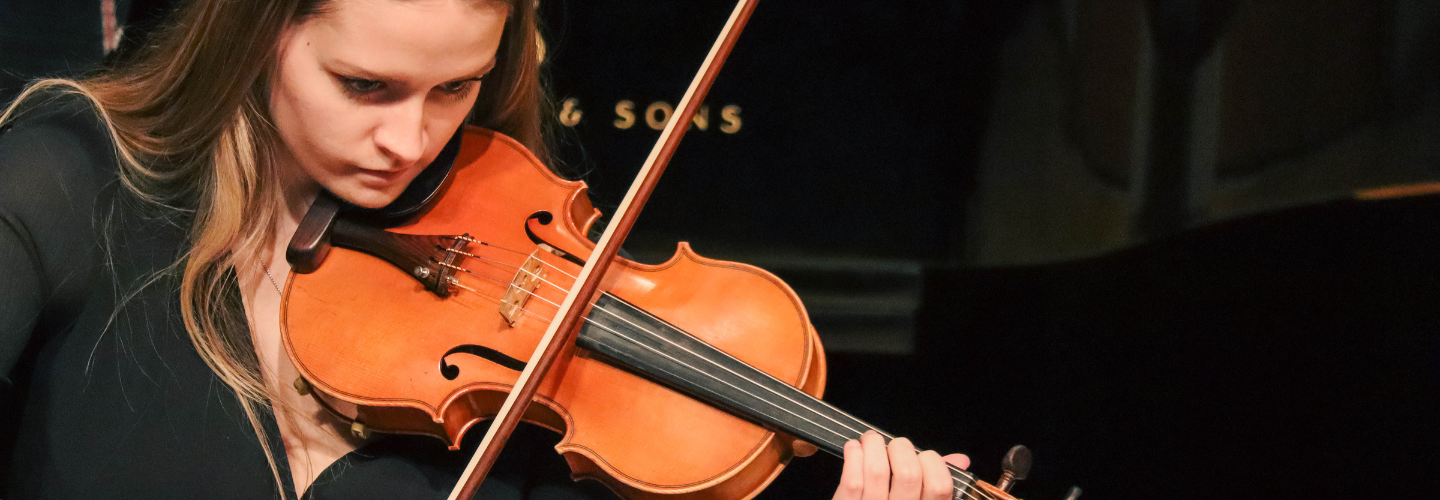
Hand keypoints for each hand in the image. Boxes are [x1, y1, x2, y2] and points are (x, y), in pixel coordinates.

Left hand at [832, 431, 969, 499]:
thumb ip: (939, 484)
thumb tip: (959, 459)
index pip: (939, 485)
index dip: (932, 461)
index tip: (923, 455)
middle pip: (908, 473)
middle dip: (901, 448)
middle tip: (895, 446)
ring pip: (877, 471)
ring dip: (874, 446)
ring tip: (871, 440)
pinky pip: (852, 480)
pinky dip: (853, 456)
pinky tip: (854, 449)